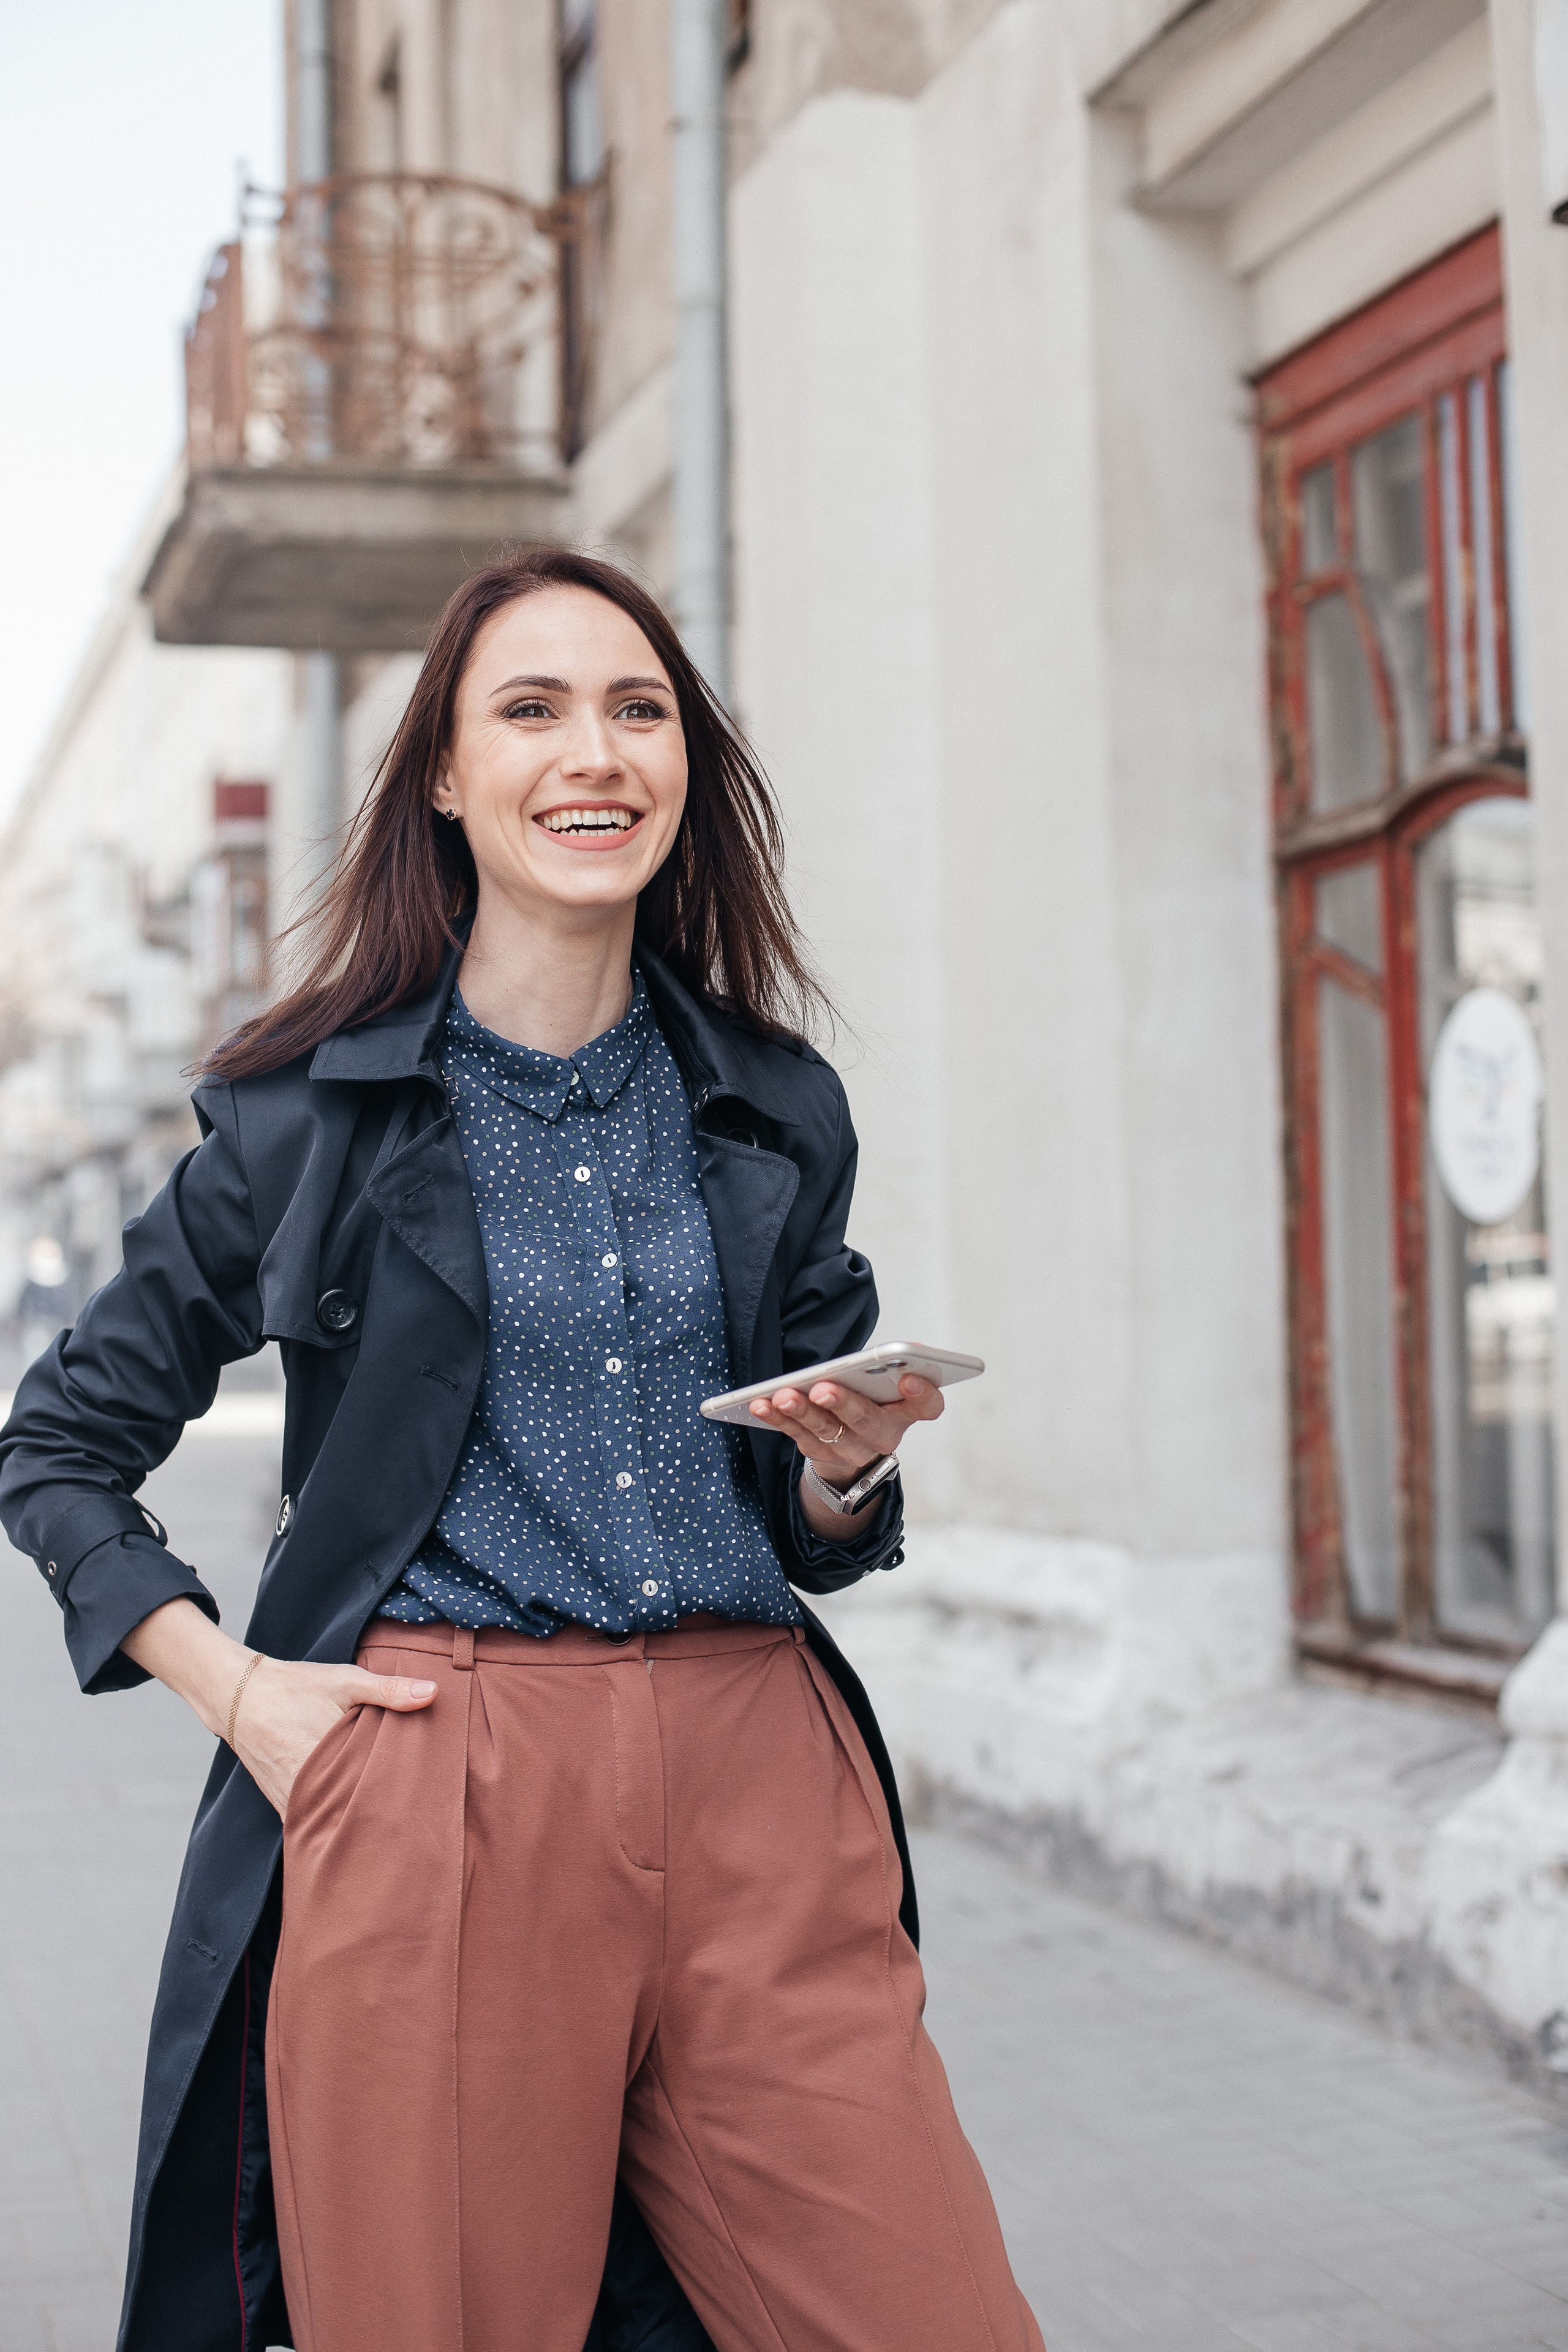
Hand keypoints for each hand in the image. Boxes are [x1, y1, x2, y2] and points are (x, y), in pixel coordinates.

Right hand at [228, 1653, 438, 1817]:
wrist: (241, 1698)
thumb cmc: (296, 1688)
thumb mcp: (344, 1681)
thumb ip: (388, 1690)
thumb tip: (432, 1693)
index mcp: (324, 1762)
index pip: (371, 1793)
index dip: (398, 1797)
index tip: (424, 1799)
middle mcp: (304, 1790)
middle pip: (353, 1813)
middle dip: (381, 1814)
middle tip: (415, 1814)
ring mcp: (291, 1802)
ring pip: (333, 1822)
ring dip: (356, 1819)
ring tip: (391, 1821)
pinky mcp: (283, 1805)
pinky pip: (314, 1821)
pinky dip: (333, 1819)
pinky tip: (356, 1817)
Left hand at [748, 1372, 943, 1488]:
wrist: (854, 1446)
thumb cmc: (873, 1399)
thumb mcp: (890, 1382)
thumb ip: (898, 1362)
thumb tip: (910, 1347)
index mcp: (907, 1412)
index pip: (927, 1407)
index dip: (922, 1394)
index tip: (908, 1379)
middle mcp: (882, 1435)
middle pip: (866, 1422)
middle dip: (844, 1404)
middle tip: (822, 1389)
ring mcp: (850, 1449)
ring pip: (826, 1431)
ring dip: (803, 1412)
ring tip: (783, 1396)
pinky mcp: (819, 1453)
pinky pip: (797, 1436)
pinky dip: (777, 1420)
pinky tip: (760, 1404)